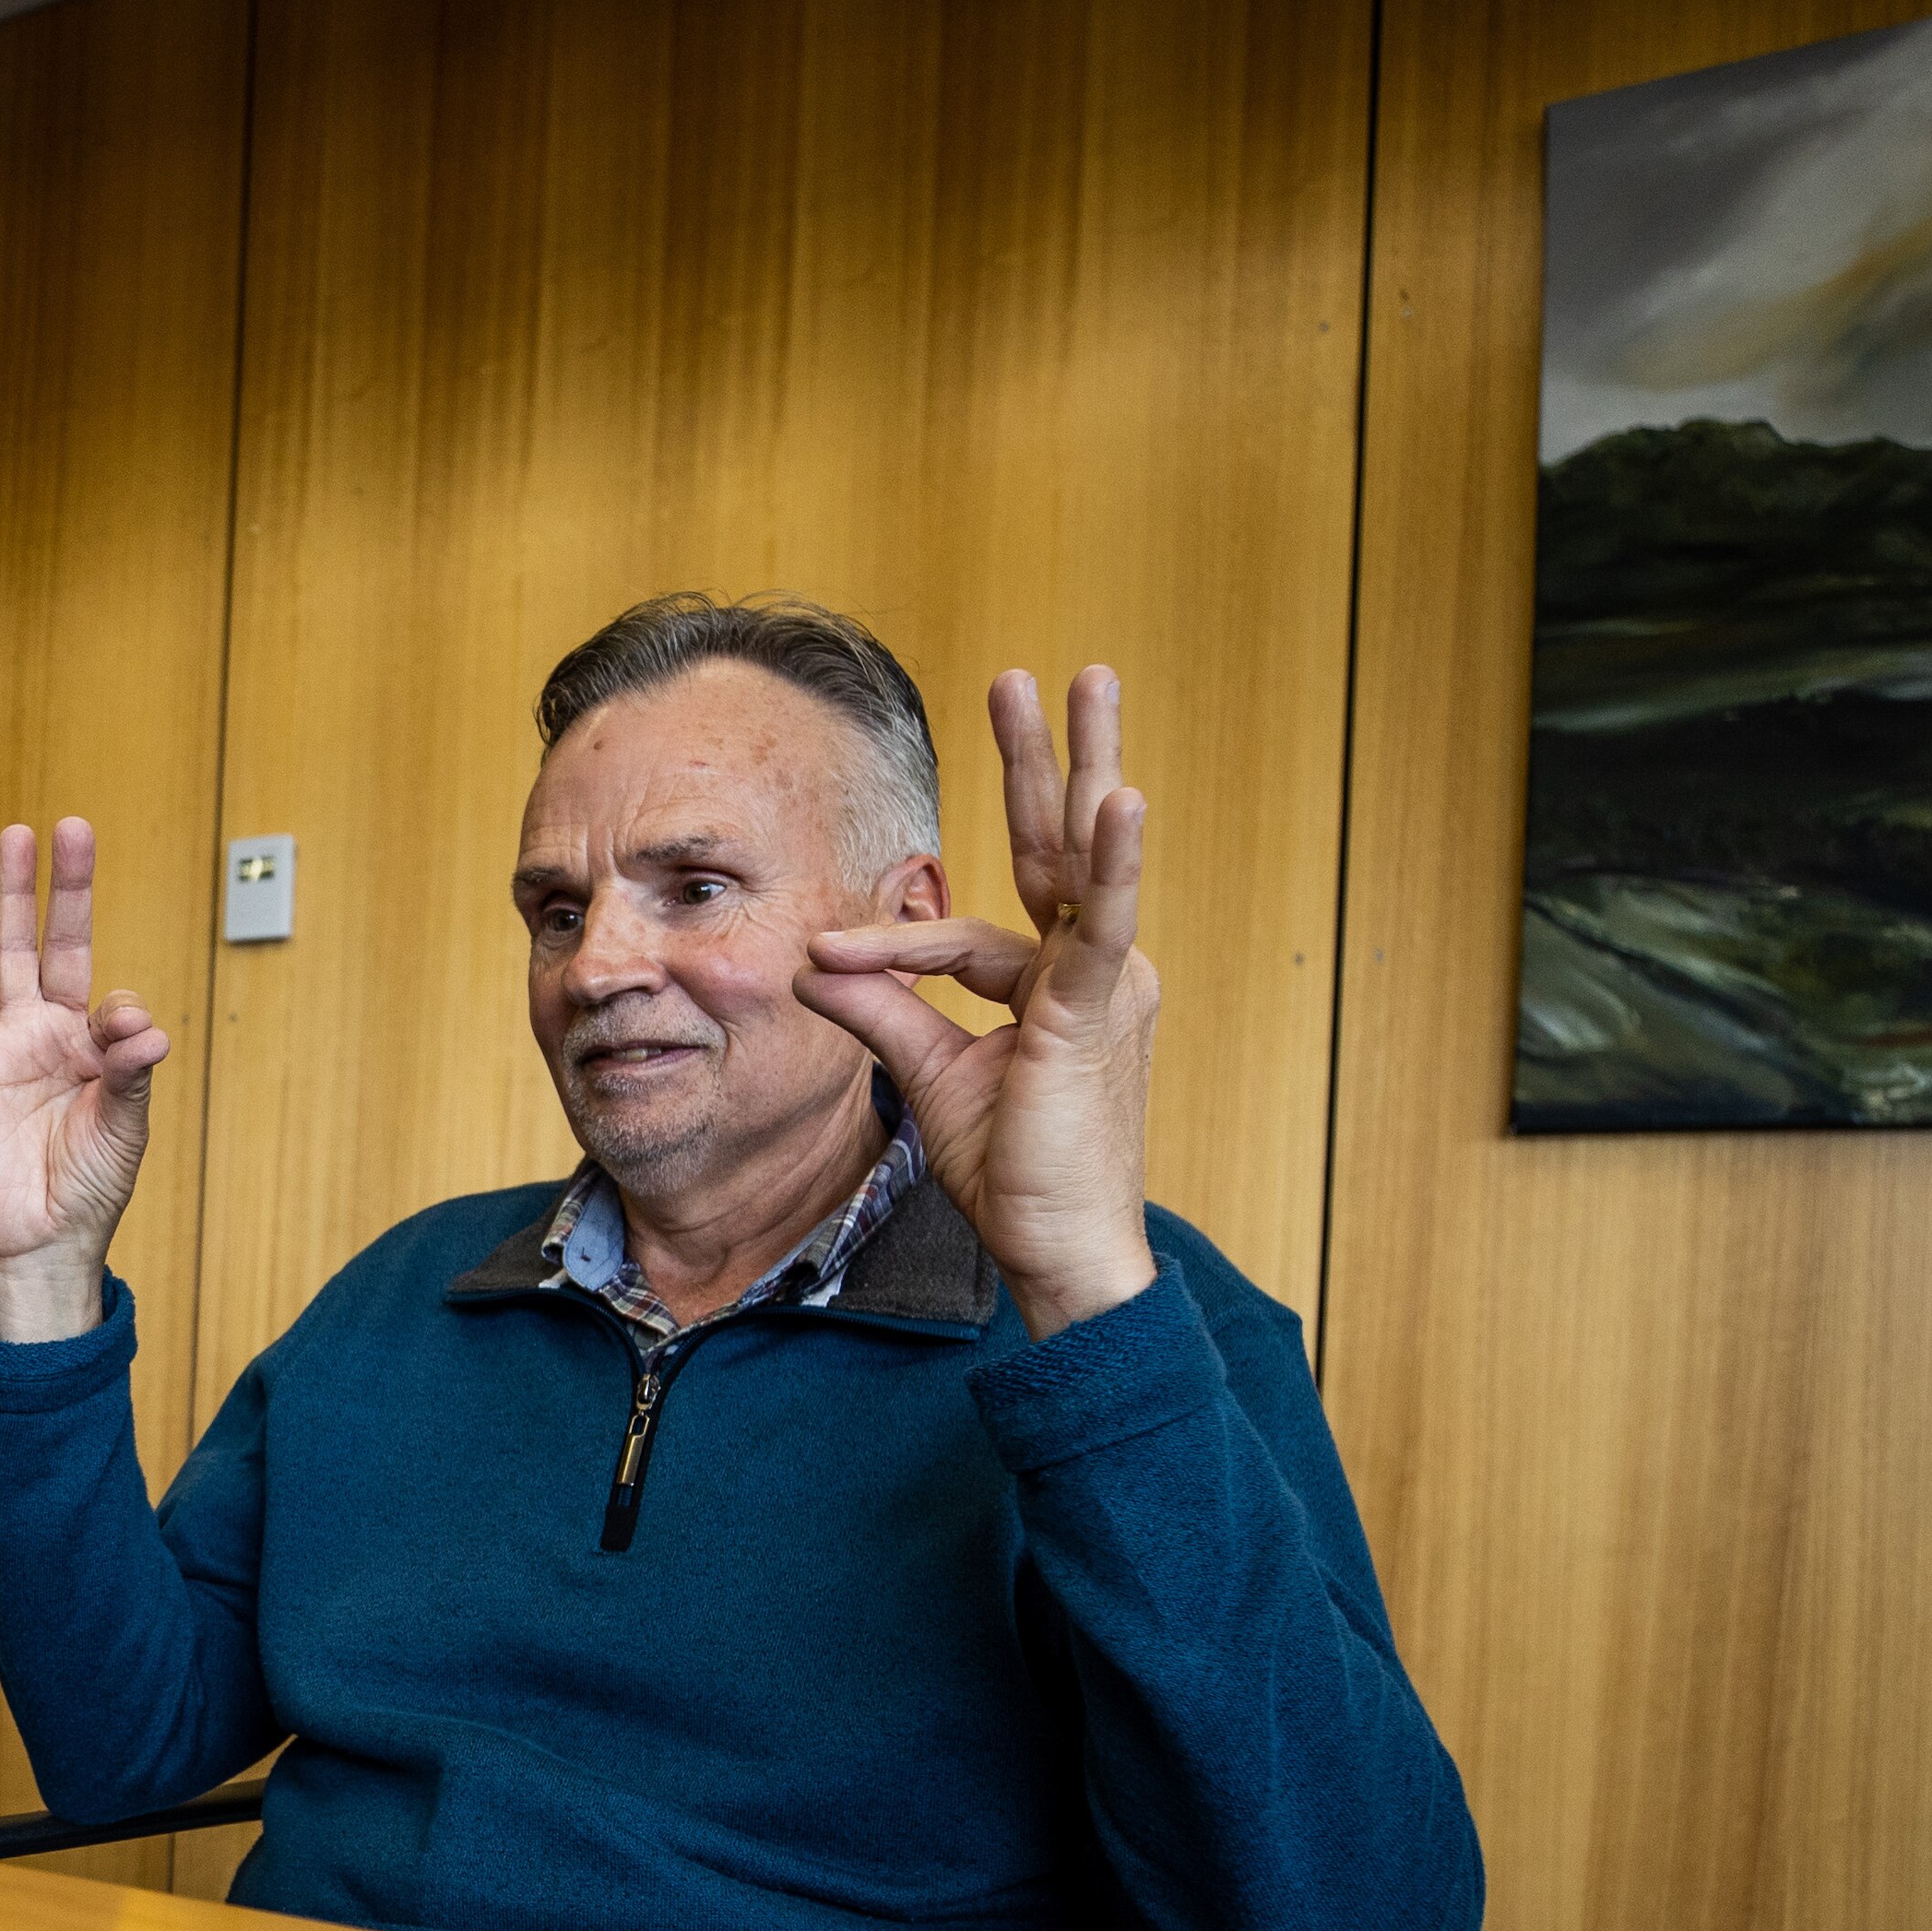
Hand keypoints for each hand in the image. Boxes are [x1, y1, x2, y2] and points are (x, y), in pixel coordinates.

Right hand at [0, 819, 170, 1343]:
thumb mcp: (125, 1131)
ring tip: (16, 837)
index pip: (112, 1000)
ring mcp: (11, 1042)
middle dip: (67, 887)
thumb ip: (131, 1075)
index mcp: (101, 1046)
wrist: (40, 1239)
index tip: (124, 1033)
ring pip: (10, 954)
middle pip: (61, 943)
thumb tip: (146, 1026)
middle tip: (72, 827)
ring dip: (14, 897)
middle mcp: (55, 1032)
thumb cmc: (91, 1187)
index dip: (120, 1012)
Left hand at [796, 665, 1160, 1336]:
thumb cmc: (1014, 1175)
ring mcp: (1106, 986)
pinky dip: (1111, 862)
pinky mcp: (1101, 1013)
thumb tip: (810, 961)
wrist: (1057, 1254)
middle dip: (1048, 760)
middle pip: (1060, 847)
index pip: (964, 938)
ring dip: (1080, 768)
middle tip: (1037, 676)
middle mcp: (1093, 972)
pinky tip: (1121, 800)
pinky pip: (1101, 925)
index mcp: (1055, 987)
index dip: (890, 946)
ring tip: (1085, 682)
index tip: (824, 959)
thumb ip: (881, 1008)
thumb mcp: (931, 1075)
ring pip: (1084, 860)